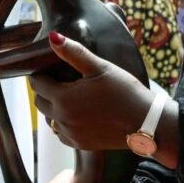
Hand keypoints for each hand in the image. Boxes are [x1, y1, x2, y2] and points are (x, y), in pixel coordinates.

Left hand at [32, 33, 153, 150]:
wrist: (146, 123)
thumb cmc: (125, 91)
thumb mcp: (100, 67)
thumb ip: (74, 53)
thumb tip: (52, 37)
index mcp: (63, 98)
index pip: (37, 83)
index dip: (42, 73)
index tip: (52, 68)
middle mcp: (62, 119)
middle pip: (39, 102)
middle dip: (45, 89)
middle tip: (61, 79)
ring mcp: (70, 134)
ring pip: (48, 118)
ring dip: (53, 107)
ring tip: (70, 95)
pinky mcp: (79, 145)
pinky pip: (60, 133)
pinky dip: (63, 123)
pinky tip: (77, 113)